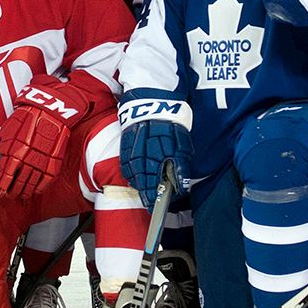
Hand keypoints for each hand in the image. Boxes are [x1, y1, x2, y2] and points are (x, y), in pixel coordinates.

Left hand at [0, 77, 92, 197]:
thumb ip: (2, 150)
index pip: (5, 178)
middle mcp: (27, 160)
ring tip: (20, 194)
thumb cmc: (28, 117)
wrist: (50, 111)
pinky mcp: (53, 164)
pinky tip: (34, 190)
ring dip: (23, 192)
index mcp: (14, 152)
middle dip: (11, 192)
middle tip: (8, 195)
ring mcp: (41, 163)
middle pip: (17, 184)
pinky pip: (44, 183)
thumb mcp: (8, 132)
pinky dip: (38, 189)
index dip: (0, 188)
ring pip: (30, 186)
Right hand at [117, 94, 193, 208]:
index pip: (158, 183)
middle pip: (145, 181)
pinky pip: (126, 164)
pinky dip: (130, 173)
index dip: (158, 196)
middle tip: (150, 204)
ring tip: (144, 194)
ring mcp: (133, 150)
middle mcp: (145, 155)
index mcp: (161, 155)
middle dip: (148, 194)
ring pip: (134, 174)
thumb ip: (181, 165)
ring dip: (139, 186)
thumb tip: (181, 184)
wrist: (152, 102)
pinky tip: (135, 178)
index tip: (158, 206)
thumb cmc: (171, 124)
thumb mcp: (182, 144)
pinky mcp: (125, 145)